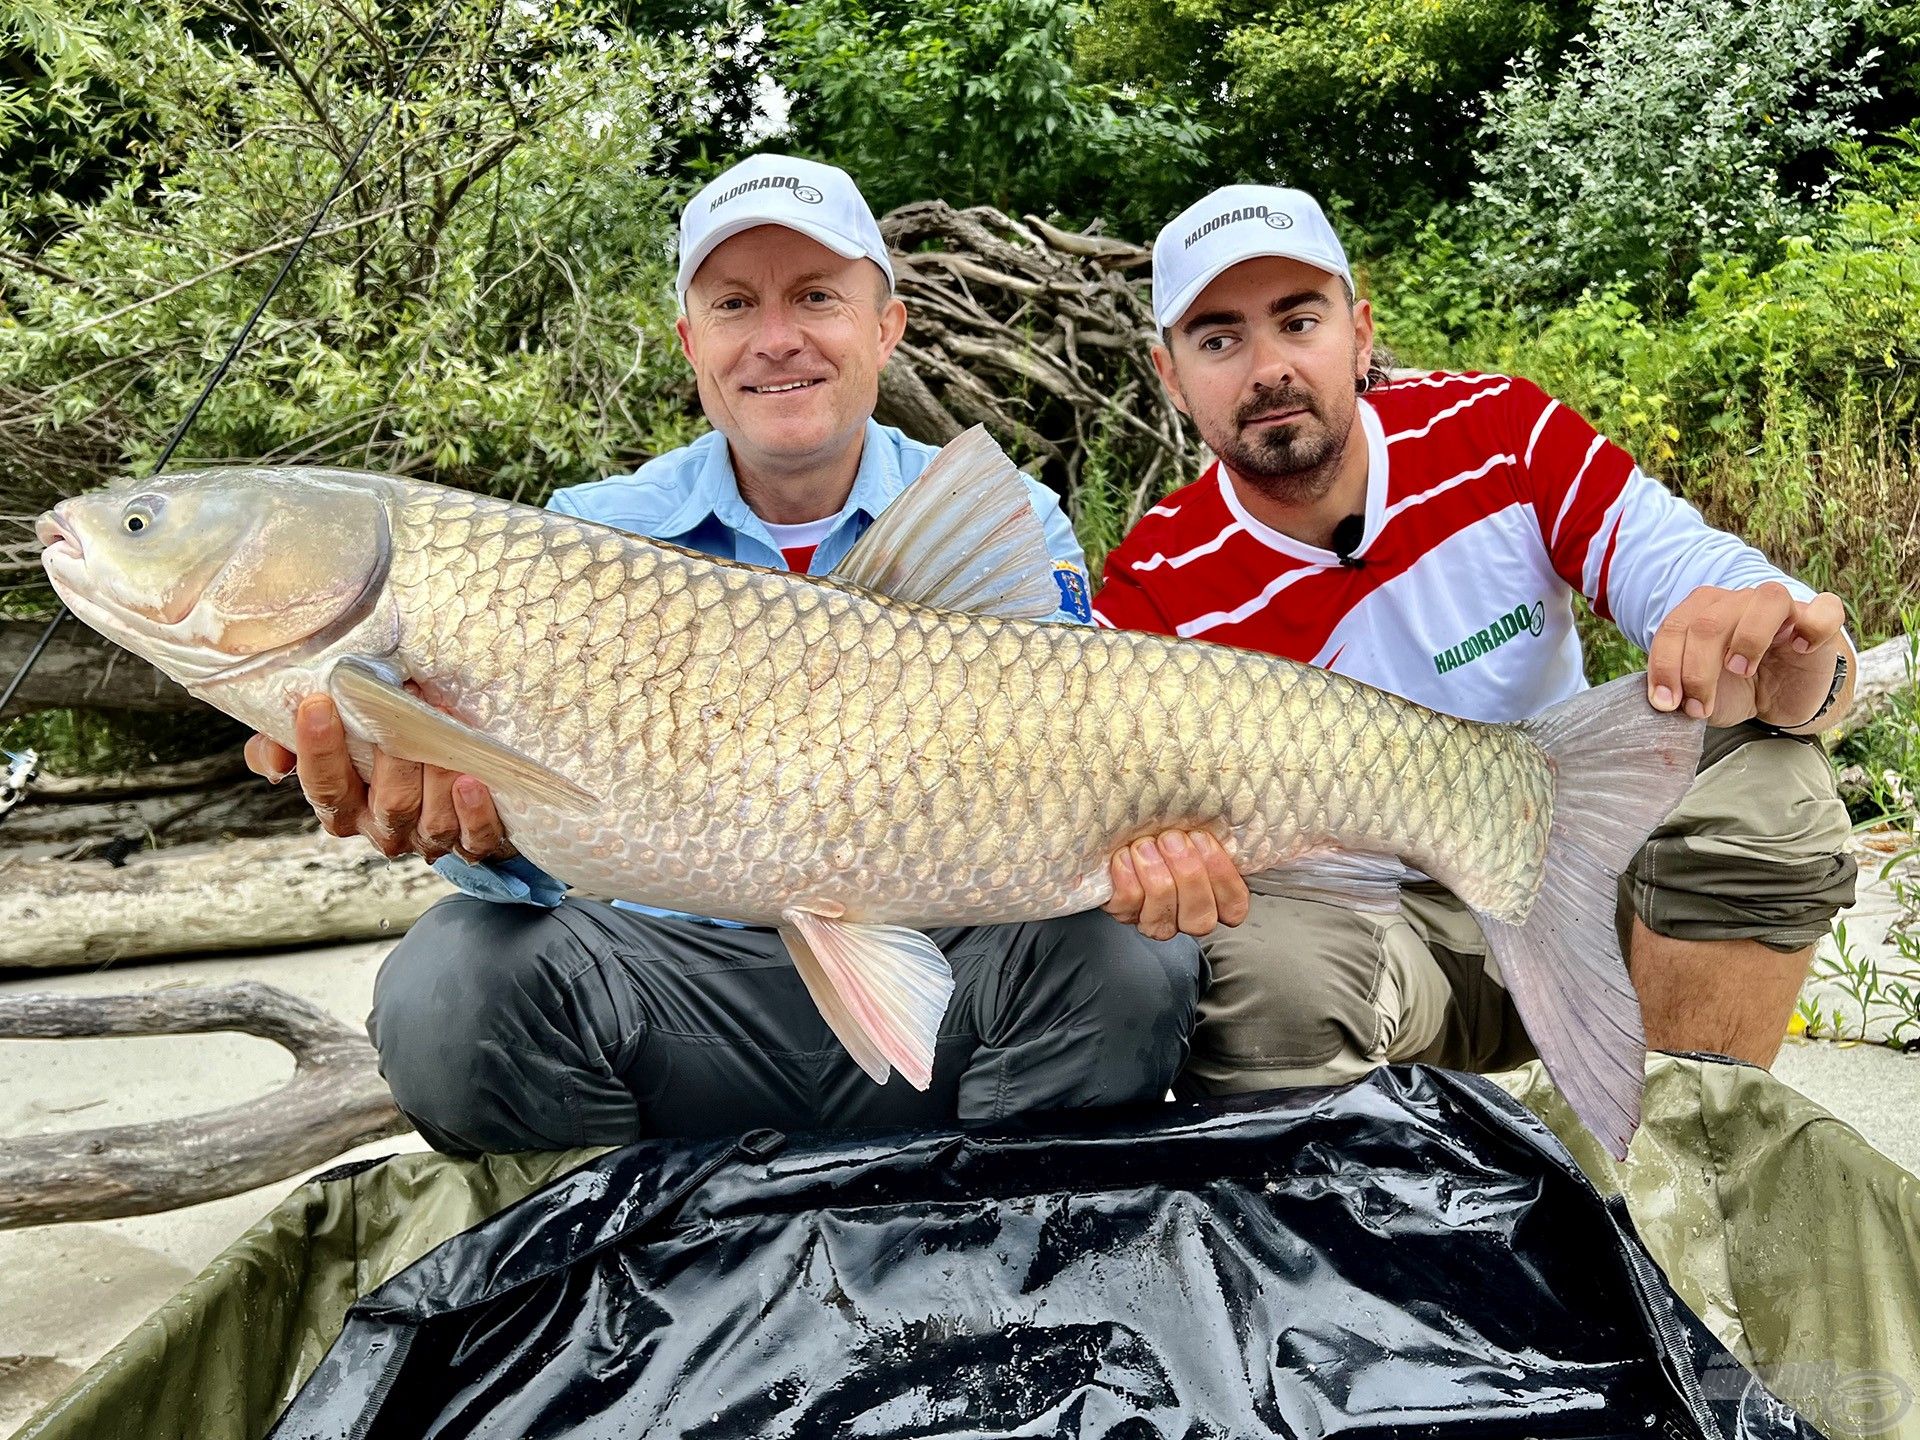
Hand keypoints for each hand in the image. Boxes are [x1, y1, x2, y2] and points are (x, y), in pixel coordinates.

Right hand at [243, 695, 512, 861]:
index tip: (317, 704)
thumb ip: (282, 744)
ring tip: (446, 731)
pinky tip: (471, 783)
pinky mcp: (474, 841)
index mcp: (343, 806)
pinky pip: (476, 840)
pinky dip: (474, 815)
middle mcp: (384, 828)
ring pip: (433, 823)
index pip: (325, 788)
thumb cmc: (374, 747)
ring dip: (441, 778)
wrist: (438, 763)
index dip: (319, 751)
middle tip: (405, 701)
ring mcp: (428, 839)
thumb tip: (274, 759)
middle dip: (397, 759)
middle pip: (390, 805)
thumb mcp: (323, 737)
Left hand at [1104, 829, 1248, 940]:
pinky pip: (1128, 905)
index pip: (1234, 906)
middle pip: (1200, 917)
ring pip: (1162, 917)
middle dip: (1187, 873)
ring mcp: (1155, 919)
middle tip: (1171, 839)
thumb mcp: (1199, 823)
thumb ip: (1217, 830)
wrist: (1123, 822)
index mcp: (1217, 899)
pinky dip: (1127, 877)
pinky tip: (1124, 855)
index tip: (1203, 838)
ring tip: (1145, 845)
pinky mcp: (1124, 912)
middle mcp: (1188, 917)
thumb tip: (1235, 824)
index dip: (1221, 875)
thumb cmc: (1170, 824)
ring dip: (1154, 874)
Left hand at [1646, 582, 1849, 728]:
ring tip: (1741, 671)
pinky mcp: (1819, 620)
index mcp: (1702, 614)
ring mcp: (1782, 608)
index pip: (1675, 626)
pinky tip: (1799, 649)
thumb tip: (1661, 702)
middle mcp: (1739, 602)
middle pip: (1710, 620)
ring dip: (1748, 639)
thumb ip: (1680, 692)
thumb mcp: (1701, 696)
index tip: (1665, 703)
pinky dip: (1812, 628)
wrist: (1782, 699)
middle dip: (1697, 671)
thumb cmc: (1737, 690)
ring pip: (1766, 599)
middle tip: (1698, 708)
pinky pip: (1824, 609)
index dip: (1665, 665)